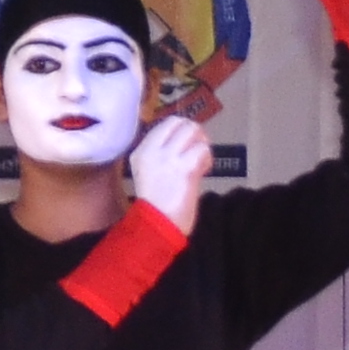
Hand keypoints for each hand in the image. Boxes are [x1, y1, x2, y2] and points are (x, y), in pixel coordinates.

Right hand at [126, 114, 213, 233]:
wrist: (156, 226)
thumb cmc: (156, 206)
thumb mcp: (151, 173)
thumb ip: (164, 155)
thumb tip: (187, 144)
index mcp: (141, 151)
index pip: (167, 124)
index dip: (183, 130)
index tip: (188, 145)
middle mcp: (152, 150)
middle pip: (181, 123)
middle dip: (196, 134)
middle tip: (199, 150)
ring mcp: (168, 157)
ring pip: (193, 131)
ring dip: (202, 146)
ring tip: (201, 163)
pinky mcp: (184, 167)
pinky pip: (202, 150)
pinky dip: (207, 159)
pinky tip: (203, 171)